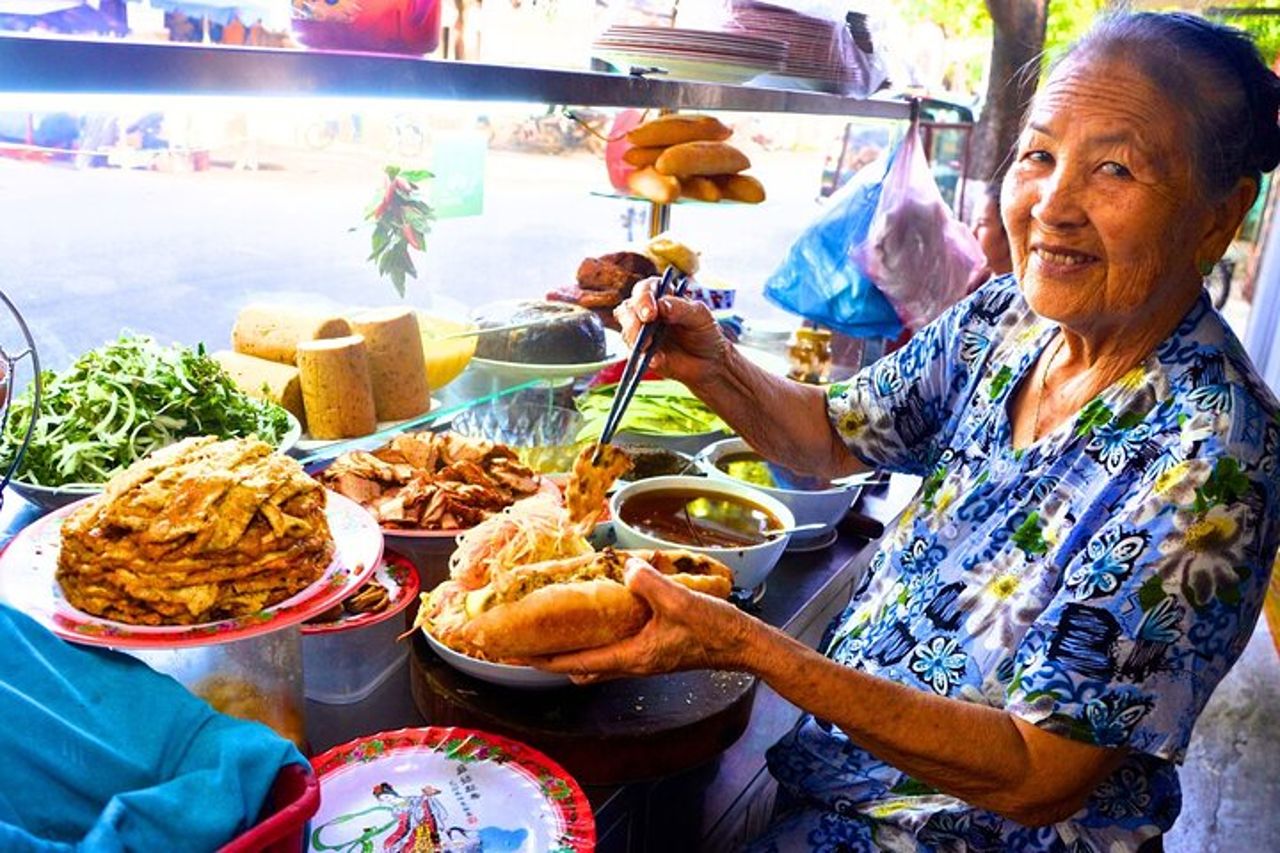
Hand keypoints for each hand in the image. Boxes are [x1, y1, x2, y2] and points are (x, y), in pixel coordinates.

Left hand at [532, 558, 755, 682]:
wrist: (742, 644)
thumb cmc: (712, 629)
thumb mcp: (679, 602)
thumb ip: (650, 584)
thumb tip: (626, 567)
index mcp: (633, 657)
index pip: (578, 662)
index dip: (545, 659)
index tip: (518, 655)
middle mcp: (633, 662)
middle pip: (581, 667)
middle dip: (553, 658)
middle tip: (527, 645)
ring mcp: (643, 658)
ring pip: (598, 660)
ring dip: (574, 650)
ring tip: (553, 632)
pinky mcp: (654, 649)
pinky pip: (614, 648)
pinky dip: (597, 639)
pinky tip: (598, 618)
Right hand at [613, 278, 728, 385]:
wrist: (709, 362)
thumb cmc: (705, 332)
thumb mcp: (700, 316)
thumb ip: (681, 308)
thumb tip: (661, 304)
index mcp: (661, 295)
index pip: (645, 289)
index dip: (643, 298)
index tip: (650, 312)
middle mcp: (646, 311)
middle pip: (628, 309)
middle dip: (633, 319)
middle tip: (645, 328)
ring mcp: (641, 333)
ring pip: (626, 331)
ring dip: (634, 338)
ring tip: (648, 347)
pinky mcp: (640, 354)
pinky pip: (633, 355)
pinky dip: (640, 358)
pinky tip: (654, 361)